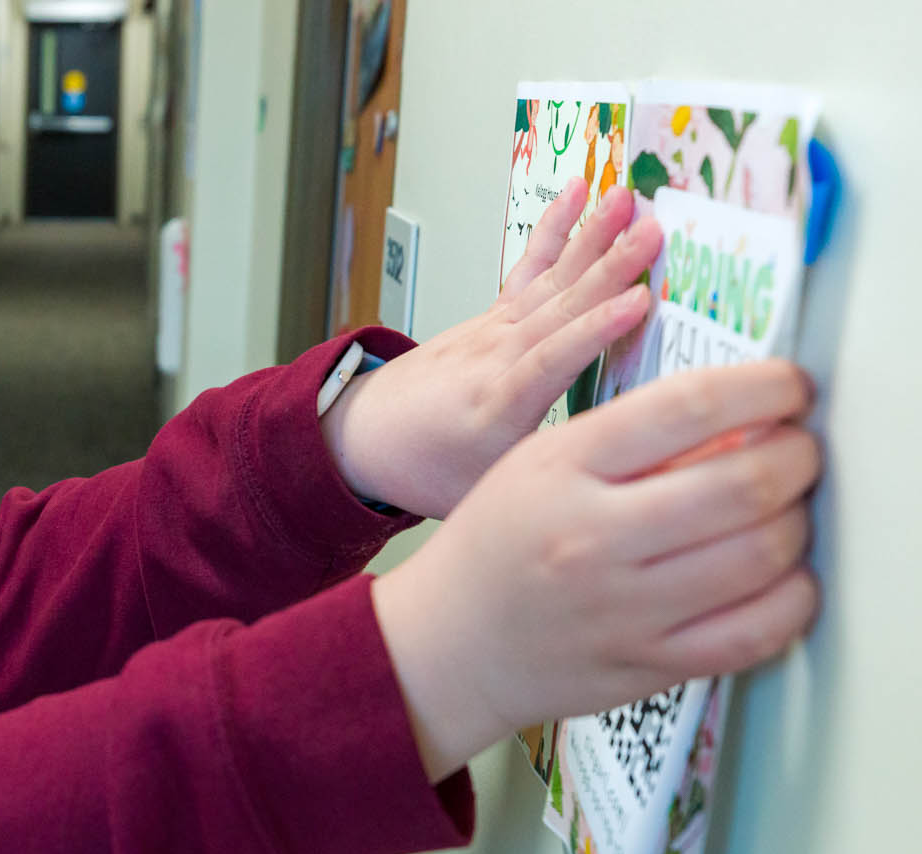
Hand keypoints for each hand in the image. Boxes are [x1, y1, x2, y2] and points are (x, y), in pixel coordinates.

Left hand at [323, 178, 662, 518]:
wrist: (362, 439)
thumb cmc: (428, 472)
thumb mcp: (488, 498)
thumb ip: (549, 482)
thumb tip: (618, 477)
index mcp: (495, 411)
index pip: (550, 363)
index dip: (593, 333)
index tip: (637, 304)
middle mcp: (494, 361)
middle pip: (560, 308)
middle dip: (609, 268)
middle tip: (654, 231)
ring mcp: (493, 331)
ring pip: (552, 280)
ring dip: (593, 239)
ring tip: (628, 199)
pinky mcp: (494, 316)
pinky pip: (530, 266)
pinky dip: (555, 228)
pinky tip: (579, 193)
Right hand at [370, 360, 821, 781]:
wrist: (446, 644)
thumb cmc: (496, 548)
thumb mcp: (541, 463)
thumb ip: (635, 439)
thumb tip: (747, 418)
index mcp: (562, 469)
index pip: (692, 406)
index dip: (768, 388)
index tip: (791, 388)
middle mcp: (592, 538)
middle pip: (745, 483)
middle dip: (801, 456)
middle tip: (802, 450)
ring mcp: (621, 609)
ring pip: (764, 555)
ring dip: (800, 522)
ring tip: (789, 510)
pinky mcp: (645, 665)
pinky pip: (755, 632)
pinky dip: (794, 599)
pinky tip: (785, 578)